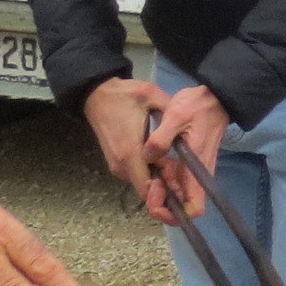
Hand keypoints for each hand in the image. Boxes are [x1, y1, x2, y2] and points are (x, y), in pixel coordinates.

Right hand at [84, 76, 176, 219]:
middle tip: (182, 172)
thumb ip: (170, 110)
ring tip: (175, 165)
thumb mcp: (151, 95)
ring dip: (159, 178)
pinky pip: (136, 175)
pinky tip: (163, 160)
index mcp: (130, 152)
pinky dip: (150, 173)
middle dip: (166, 186)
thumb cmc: (124, 95)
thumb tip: (189, 122)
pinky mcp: (116, 163)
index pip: (148, 188)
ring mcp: (116, 166)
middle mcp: (121, 165)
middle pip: (146, 189)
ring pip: (142, 183)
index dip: (166, 192)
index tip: (182, 182)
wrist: (96, 94)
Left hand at [144, 85, 231, 216]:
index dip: (175, 213)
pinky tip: (153, 164)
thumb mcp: (176, 115)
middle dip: (161, 203)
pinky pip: (175, 181)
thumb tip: (147, 157)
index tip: (159, 198)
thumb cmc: (199, 106)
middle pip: (181, 206)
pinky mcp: (188, 165)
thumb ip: (160, 138)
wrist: (215, 98)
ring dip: (161, 192)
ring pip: (176, 195)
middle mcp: (196, 176)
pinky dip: (163, 180)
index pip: (193, 209)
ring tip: (148, 173)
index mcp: (196, 169)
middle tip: (149, 184)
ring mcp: (192, 171)